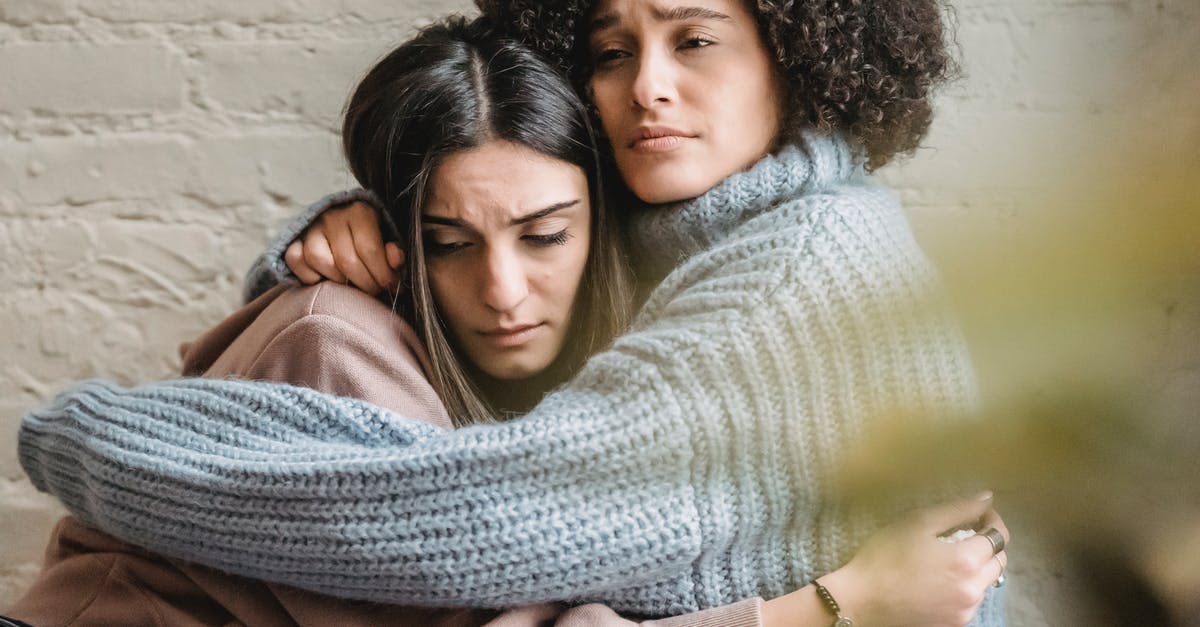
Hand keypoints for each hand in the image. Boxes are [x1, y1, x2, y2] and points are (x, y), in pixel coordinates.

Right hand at [284, 201, 402, 294]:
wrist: (345, 222)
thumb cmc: (372, 236)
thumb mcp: (389, 240)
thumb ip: (394, 252)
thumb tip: (396, 259)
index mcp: (360, 211)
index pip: (370, 250)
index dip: (383, 275)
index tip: (392, 287)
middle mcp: (333, 216)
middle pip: (346, 261)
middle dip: (365, 284)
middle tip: (374, 290)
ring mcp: (311, 228)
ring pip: (319, 261)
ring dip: (338, 281)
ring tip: (352, 284)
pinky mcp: (294, 240)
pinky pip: (296, 261)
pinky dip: (309, 276)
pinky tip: (326, 280)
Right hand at [763, 494, 1008, 626]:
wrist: (861, 602)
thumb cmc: (884, 558)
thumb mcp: (917, 523)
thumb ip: (956, 510)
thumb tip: (986, 498)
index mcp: (967, 561)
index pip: (999, 536)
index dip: (992, 519)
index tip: (978, 512)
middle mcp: (973, 589)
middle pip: (998, 561)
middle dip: (988, 543)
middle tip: (965, 532)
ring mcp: (965, 611)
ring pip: (986, 582)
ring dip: (978, 566)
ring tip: (950, 556)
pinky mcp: (954, 624)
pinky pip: (971, 600)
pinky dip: (965, 586)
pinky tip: (941, 579)